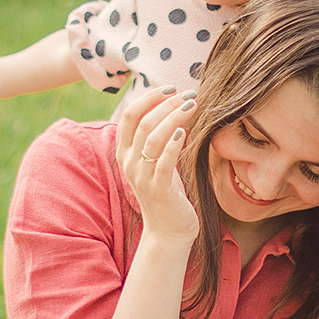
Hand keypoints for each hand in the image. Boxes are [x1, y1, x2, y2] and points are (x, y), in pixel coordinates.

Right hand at [115, 87, 200, 246]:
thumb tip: (173, 105)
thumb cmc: (167, 191)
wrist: (169, 230)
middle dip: (166, 103)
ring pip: (152, 138)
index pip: (130, 115)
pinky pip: (163, 162)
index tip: (171, 88)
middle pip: (142, 122)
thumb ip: (158, 136)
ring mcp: (142, 177)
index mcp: (125, 152)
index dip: (148, 97)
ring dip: (173, 117)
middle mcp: (129, 163)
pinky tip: (185, 131)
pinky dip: (173, 144)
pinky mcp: (159, 189)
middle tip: (189, 94)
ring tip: (192, 105)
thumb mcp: (157, 160)